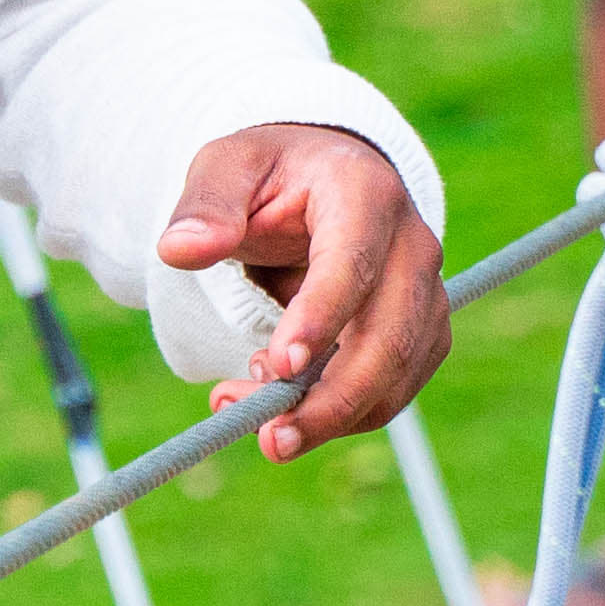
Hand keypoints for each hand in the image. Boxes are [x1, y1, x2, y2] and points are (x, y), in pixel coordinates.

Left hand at [173, 122, 449, 458]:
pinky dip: (342, 414)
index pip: (352, 265)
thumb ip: (206, 205)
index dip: (321, 319)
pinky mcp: (422, 331)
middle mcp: (412, 244)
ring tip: (259, 425)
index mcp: (366, 193)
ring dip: (331, 416)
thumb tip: (179, 250)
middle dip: (332, 400)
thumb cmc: (271, 172)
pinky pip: (392, 389)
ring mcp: (425, 292)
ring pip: (396, 376)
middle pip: (390, 337)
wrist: (322, 177)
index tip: (279, 366)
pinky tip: (284, 409)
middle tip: (268, 438)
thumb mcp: (227, 167)